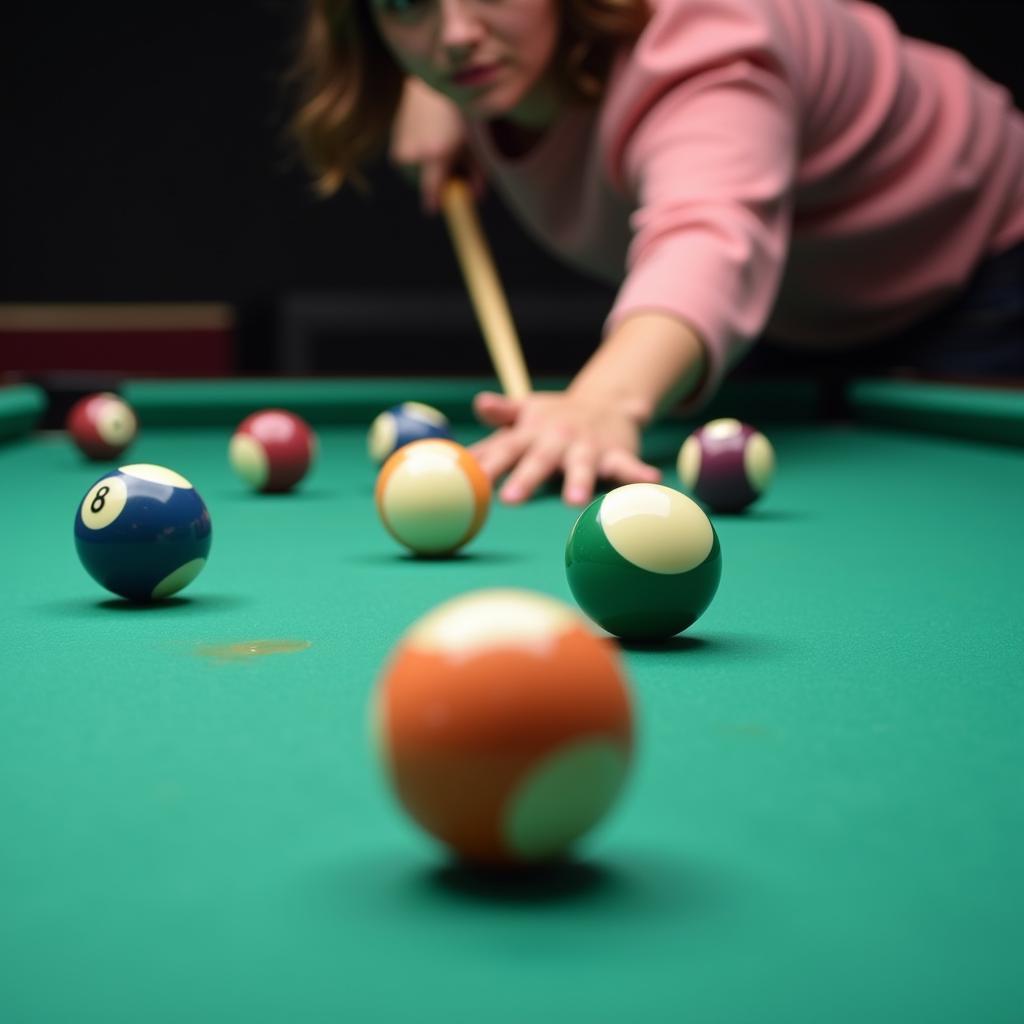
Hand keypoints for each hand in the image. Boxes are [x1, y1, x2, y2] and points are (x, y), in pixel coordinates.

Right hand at [389, 78, 484, 213]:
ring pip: (416, 175)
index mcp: (437, 154)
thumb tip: (478, 198)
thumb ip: (475, 173)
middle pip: (425, 186)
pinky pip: (407, 164)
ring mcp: (401, 148)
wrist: (427, 84)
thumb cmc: (454, 112)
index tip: (437, 209)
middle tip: (450, 173)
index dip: (436, 203)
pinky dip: (417, 159)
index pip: (432, 192)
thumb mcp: (470, 144)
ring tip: (438, 148)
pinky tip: (425, 140)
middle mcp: (415, 154)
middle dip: (437, 185)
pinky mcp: (393, 144)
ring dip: (427, 171)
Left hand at [469, 390, 660, 506]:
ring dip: (578, 481)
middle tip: (509, 500)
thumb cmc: (551, 419)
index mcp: (529, 434)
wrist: (606, 401)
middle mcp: (556, 439)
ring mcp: (587, 446)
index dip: (486, 465)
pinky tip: (651, 482)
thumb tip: (476, 405)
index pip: (503, 449)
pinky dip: (639, 474)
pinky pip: (628, 465)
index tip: (468, 483)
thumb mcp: (523, 416)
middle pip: (538, 460)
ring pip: (582, 465)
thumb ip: (499, 418)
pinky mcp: (617, 452)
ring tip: (574, 501)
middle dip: (524, 479)